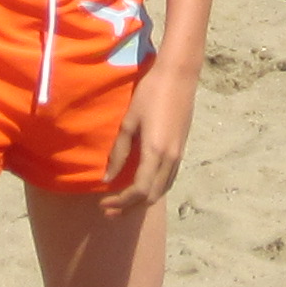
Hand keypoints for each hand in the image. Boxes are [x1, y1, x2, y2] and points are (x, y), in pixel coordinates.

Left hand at [100, 63, 197, 205]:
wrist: (179, 75)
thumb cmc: (150, 93)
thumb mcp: (129, 122)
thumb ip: (119, 152)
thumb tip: (108, 178)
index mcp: (155, 152)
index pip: (138, 190)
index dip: (120, 202)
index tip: (103, 203)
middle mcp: (170, 158)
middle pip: (151, 196)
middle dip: (129, 207)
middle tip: (109, 211)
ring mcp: (179, 155)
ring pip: (162, 190)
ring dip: (142, 201)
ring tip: (123, 204)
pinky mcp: (181, 149)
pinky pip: (168, 179)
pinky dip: (154, 190)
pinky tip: (142, 187)